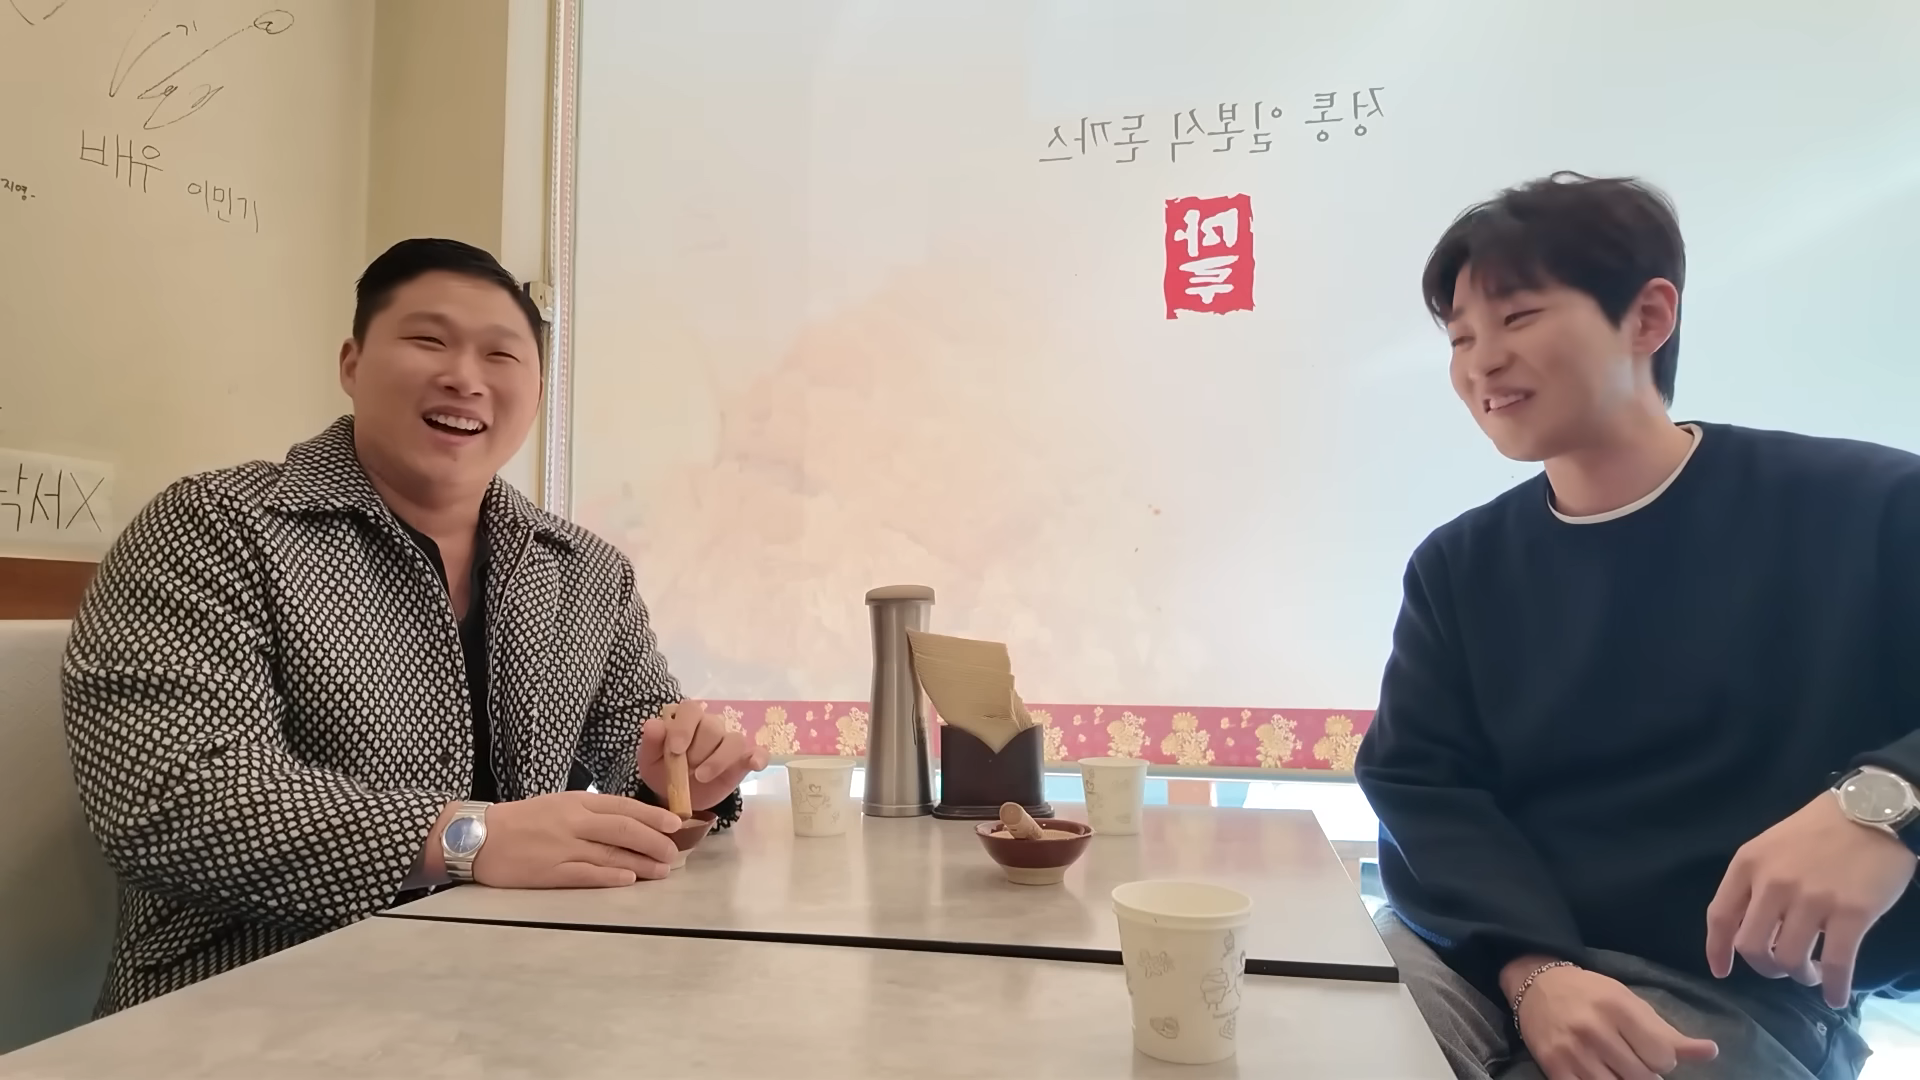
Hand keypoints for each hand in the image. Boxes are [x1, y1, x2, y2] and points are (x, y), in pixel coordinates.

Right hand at [470, 791, 681, 887]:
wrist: (477, 836)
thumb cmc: (520, 821)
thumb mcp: (557, 805)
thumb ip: (589, 813)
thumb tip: (627, 823)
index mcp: (576, 802)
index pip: (623, 806)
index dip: (653, 816)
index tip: (676, 824)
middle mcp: (573, 821)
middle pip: (624, 829)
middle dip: (654, 841)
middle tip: (674, 852)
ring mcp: (562, 847)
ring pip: (611, 853)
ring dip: (641, 863)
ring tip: (662, 870)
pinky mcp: (550, 872)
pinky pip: (587, 874)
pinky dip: (611, 876)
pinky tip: (630, 879)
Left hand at [637, 700, 767, 811]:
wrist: (677, 796)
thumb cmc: (662, 771)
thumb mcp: (649, 760)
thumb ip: (650, 742)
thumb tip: (652, 724)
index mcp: (686, 719)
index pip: (691, 709)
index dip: (684, 728)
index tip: (676, 750)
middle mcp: (710, 726)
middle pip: (712, 727)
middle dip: (698, 751)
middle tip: (686, 771)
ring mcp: (728, 743)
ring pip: (734, 740)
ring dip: (719, 760)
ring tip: (701, 777)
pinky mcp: (743, 760)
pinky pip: (759, 752)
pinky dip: (758, 757)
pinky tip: (754, 765)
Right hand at [1504, 959, 1718, 1078]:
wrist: (1537, 984)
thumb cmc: (1591, 993)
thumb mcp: (1631, 1002)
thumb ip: (1669, 1033)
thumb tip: (1712, 1052)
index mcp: (1618, 1008)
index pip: (1663, 1057)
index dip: (1663, 1060)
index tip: (1650, 1051)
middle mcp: (1595, 1029)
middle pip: (1643, 1077)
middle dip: (1645, 1075)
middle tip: (1632, 1061)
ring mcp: (1573, 1051)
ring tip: (1617, 1068)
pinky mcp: (1555, 1068)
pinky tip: (1601, 1074)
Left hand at [1706, 791, 1917, 1005]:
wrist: (1873, 809)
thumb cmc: (1821, 827)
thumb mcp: (1771, 845)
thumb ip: (1757, 881)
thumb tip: (1751, 925)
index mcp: (1748, 864)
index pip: (1720, 917)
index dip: (1718, 950)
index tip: (1721, 970)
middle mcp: (1773, 884)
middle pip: (1751, 946)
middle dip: (1764, 967)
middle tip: (1781, 967)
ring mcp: (1811, 900)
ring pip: (1789, 959)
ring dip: (1799, 975)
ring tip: (1810, 973)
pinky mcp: (1851, 913)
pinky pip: (1835, 964)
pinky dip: (1834, 987)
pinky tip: (1836, 996)